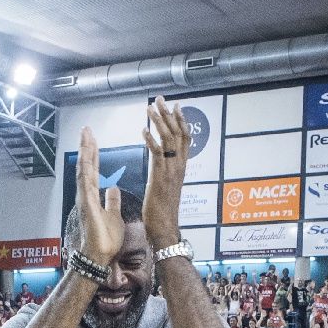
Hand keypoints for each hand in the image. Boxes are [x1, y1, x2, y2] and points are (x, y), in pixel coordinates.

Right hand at [73, 127, 124, 267]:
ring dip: (84, 152)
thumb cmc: (105, 239)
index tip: (93, 140)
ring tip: (85, 135)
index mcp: (93, 196)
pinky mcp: (86, 204)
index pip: (93, 170)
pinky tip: (85, 155)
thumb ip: (111, 201)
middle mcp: (86, 195)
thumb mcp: (114, 215)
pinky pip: (85, 182)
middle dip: (86, 147)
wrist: (100, 255)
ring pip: (83, 170)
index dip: (93, 154)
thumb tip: (112, 188)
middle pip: (86, 166)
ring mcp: (84, 199)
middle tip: (86, 130)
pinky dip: (85, 168)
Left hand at [140, 97, 188, 249]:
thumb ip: (166, 172)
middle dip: (169, 115)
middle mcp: (179, 166)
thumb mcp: (167, 186)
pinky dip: (150, 141)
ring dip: (158, 122)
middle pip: (178, 134)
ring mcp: (170, 171)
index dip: (181, 121)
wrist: (165, 228)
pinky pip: (156, 155)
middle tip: (161, 99)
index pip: (185, 139)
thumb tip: (163, 164)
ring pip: (168, 140)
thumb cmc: (163, 211)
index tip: (175, 106)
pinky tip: (142, 130)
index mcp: (180, 168)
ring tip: (151, 107)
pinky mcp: (159, 177)